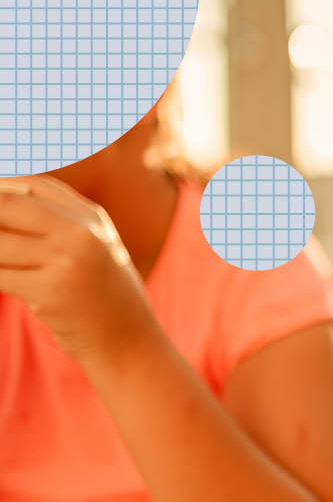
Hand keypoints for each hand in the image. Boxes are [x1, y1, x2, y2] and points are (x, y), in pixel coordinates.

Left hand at [0, 176, 153, 361]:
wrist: (128, 339)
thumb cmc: (105, 294)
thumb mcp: (96, 248)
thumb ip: (61, 223)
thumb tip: (6, 206)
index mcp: (92, 217)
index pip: (33, 184)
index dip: (3, 184)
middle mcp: (81, 232)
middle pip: (7, 205)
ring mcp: (66, 260)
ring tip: (3, 261)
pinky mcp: (49, 290)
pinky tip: (3, 281)